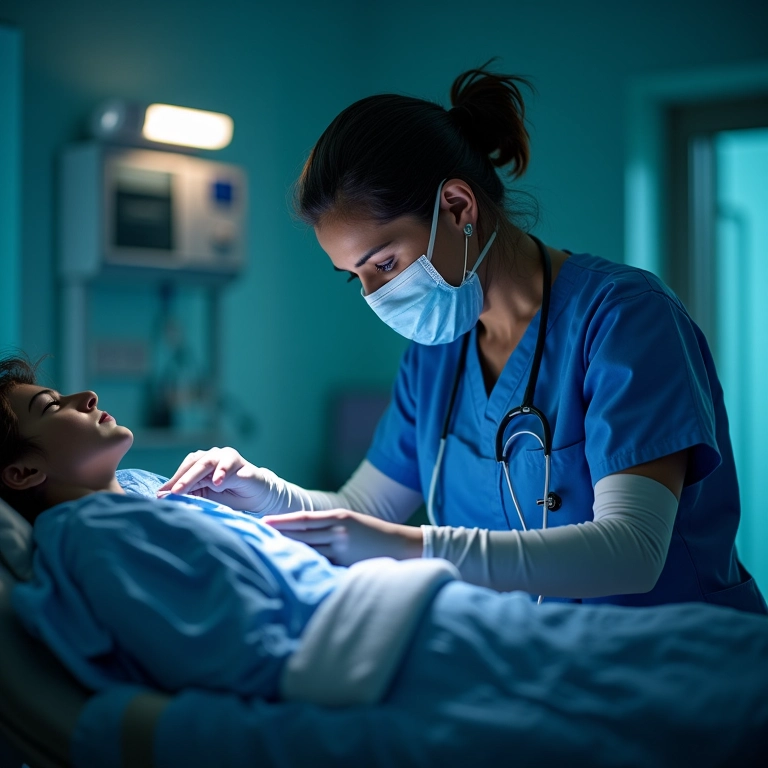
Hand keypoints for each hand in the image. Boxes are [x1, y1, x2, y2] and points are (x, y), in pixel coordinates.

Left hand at [156, 447, 274, 511]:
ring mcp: (230, 459)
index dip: (174, 480)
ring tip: (189, 487)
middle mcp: (215, 457)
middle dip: (184, 479)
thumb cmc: (229, 496)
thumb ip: (188, 492)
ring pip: (212, 462)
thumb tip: (162, 495)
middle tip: (174, 492)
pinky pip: (234, 467)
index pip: (185, 468)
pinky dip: (225, 472)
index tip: (161, 495)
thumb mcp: (205, 495)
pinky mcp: (245, 467)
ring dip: (199, 474)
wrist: (257, 498)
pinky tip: (219, 481)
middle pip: (196, 464)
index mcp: (203, 462)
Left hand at [261, 509, 422, 565]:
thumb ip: (328, 528)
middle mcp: (338, 532)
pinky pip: (322, 564)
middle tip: (254, 536)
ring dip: (288, 550)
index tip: (262, 522)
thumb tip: (300, 535)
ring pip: (308, 550)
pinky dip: (307, 564)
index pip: (303, 520)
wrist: (403, 545)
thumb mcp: (351, 523)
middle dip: (279, 535)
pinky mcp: (347, 565)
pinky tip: (293, 567)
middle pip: (301, 535)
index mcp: (338, 517)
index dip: (282, 521)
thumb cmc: (374, 534)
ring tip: (266, 551)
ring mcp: (342, 550)